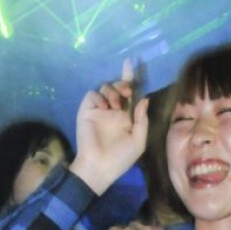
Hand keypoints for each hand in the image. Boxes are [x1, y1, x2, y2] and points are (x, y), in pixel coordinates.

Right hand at [70, 59, 149, 195]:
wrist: (100, 167)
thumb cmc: (121, 157)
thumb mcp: (138, 140)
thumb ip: (142, 119)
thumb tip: (144, 98)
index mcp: (126, 116)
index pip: (129, 94)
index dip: (130, 78)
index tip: (131, 62)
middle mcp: (113, 110)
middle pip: (117, 86)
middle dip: (123, 83)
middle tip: (126, 91)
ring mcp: (99, 110)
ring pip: (105, 87)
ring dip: (112, 91)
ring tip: (114, 106)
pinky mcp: (87, 110)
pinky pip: (92, 94)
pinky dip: (98, 97)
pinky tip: (104, 107)